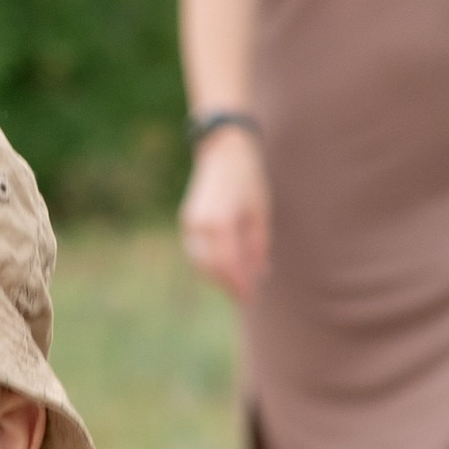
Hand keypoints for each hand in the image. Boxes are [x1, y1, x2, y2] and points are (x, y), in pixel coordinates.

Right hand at [180, 123, 271, 302]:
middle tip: (244, 297)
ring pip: (200, 262)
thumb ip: (258, 246)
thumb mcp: (259, 213)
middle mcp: (201, 225)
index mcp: (222, 223)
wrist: (224, 150)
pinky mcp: (187, 220)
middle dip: (227, 285)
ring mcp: (191, 223)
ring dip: (216, 277)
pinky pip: (196, 251)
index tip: (250, 298)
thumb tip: (260, 274)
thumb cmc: (248, 179)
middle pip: (212, 268)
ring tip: (235, 285)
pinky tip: (223, 268)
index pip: (228, 265)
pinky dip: (208, 264)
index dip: (239, 284)